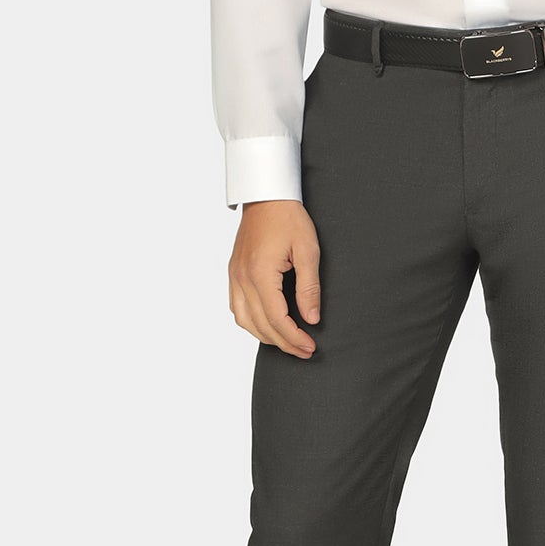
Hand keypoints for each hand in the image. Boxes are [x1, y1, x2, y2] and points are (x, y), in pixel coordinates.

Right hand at [229, 200, 321, 356]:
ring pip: (244, 320)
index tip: (310, 347)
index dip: (294, 338)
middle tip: (305, 350)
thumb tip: (311, 319)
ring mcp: (234, 275)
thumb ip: (309, 287)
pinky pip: (236, 307)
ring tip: (288, 341)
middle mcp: (242, 278)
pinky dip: (251, 322)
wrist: (266, 195)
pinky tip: (267, 324)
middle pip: (260, 325)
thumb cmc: (289, 218)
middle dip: (284, 343)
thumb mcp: (308, 250)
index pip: (276, 319)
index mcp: (260, 273)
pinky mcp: (233, 272)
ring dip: (266, 336)